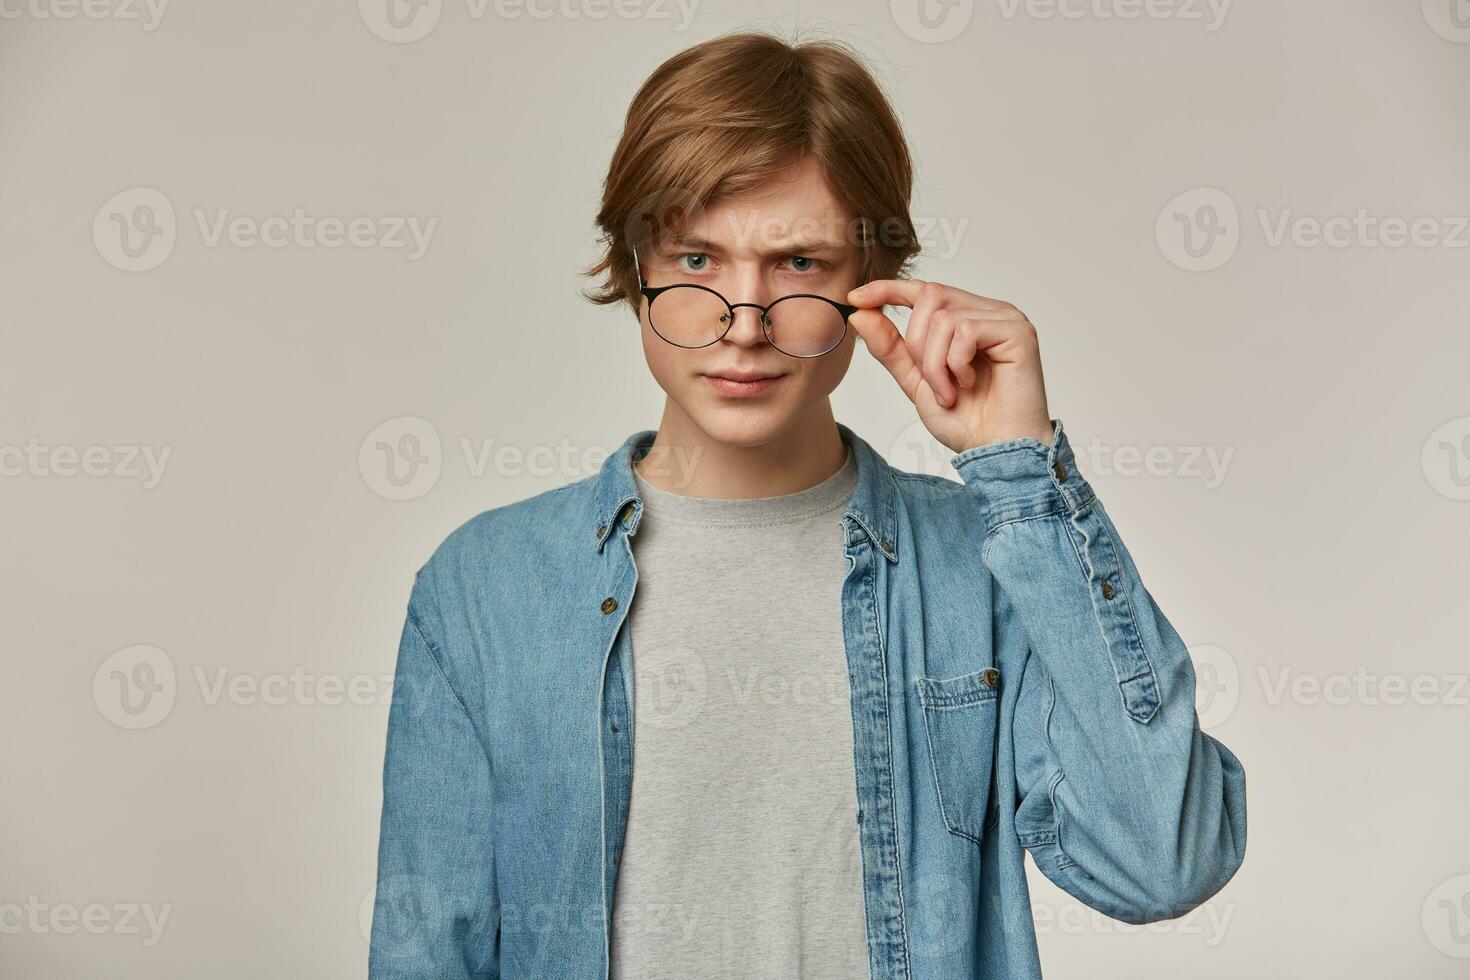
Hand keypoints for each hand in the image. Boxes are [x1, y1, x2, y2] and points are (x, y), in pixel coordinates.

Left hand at [846, 278, 1053, 452]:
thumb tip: (860, 313)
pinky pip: (966, 330)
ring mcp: (1006, 318)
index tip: (855, 298)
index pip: (924, 290)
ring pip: (945, 317)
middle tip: (932, 383)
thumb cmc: (966, 421)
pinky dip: (955, 364)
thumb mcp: (915, 381)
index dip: (888, 289)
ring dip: (935, 363)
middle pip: (930, 296)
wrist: (997, 451)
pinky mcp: (1018, 332)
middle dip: (917, 344)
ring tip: (950, 392)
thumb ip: (891, 348)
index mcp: (967, 318)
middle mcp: (988, 311)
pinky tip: (969, 385)